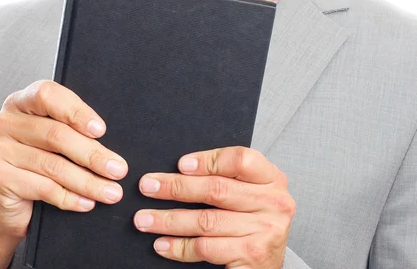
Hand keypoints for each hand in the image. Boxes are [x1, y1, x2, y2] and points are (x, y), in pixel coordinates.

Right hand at [0, 80, 128, 238]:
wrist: (8, 203)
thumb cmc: (35, 164)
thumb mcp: (51, 139)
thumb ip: (69, 129)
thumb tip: (106, 140)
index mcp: (20, 102)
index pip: (47, 95)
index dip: (76, 111)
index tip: (100, 130)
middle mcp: (4, 122)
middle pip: (55, 134)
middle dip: (92, 154)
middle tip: (117, 168)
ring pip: (53, 165)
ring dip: (88, 181)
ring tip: (110, 191)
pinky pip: (43, 188)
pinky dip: (70, 197)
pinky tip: (86, 202)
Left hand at [133, 146, 294, 267]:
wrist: (269, 262)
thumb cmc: (251, 218)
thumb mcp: (248, 191)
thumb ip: (225, 176)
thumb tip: (180, 168)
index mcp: (271, 178)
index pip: (240, 160)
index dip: (208, 160)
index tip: (180, 164)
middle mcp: (274, 203)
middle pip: (217, 189)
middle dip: (175, 187)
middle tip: (147, 186)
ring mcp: (265, 232)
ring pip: (206, 221)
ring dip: (169, 220)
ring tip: (144, 219)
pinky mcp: (252, 257)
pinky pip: (206, 248)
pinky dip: (180, 246)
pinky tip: (162, 244)